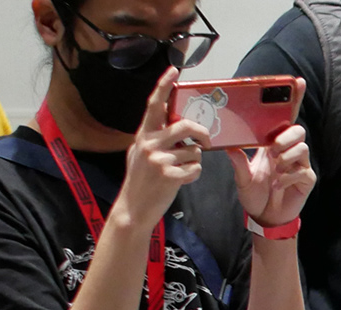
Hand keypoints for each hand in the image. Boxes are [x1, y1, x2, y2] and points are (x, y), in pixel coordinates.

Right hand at [114, 68, 208, 233]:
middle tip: (206, 140)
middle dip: (201, 132)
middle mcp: (149, 143)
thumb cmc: (142, 179)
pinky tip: (181, 180)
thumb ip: (156, 137)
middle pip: (186, 125)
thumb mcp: (141, 152)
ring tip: (180, 169)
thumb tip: (176, 125)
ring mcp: (158, 160)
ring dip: (195, 160)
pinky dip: (194, 175)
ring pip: (195, 151)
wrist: (134, 207)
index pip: (154, 105)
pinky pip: (196, 169)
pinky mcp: (169, 176)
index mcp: (144, 135)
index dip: (164, 86)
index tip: (174, 70)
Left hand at [230, 84, 314, 227]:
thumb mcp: (241, 176)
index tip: (297, 82)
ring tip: (275, 168)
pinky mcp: (306, 179)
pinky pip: (302, 171)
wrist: (265, 217)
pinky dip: (288, 176)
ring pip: (302, 148)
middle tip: (273, 148)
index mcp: (272, 143)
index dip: (293, 99)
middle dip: (286, 136)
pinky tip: (278, 183)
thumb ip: (237, 161)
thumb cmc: (255, 194)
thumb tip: (227, 146)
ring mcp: (299, 165)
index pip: (285, 117)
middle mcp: (288, 150)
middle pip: (297, 130)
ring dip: (286, 156)